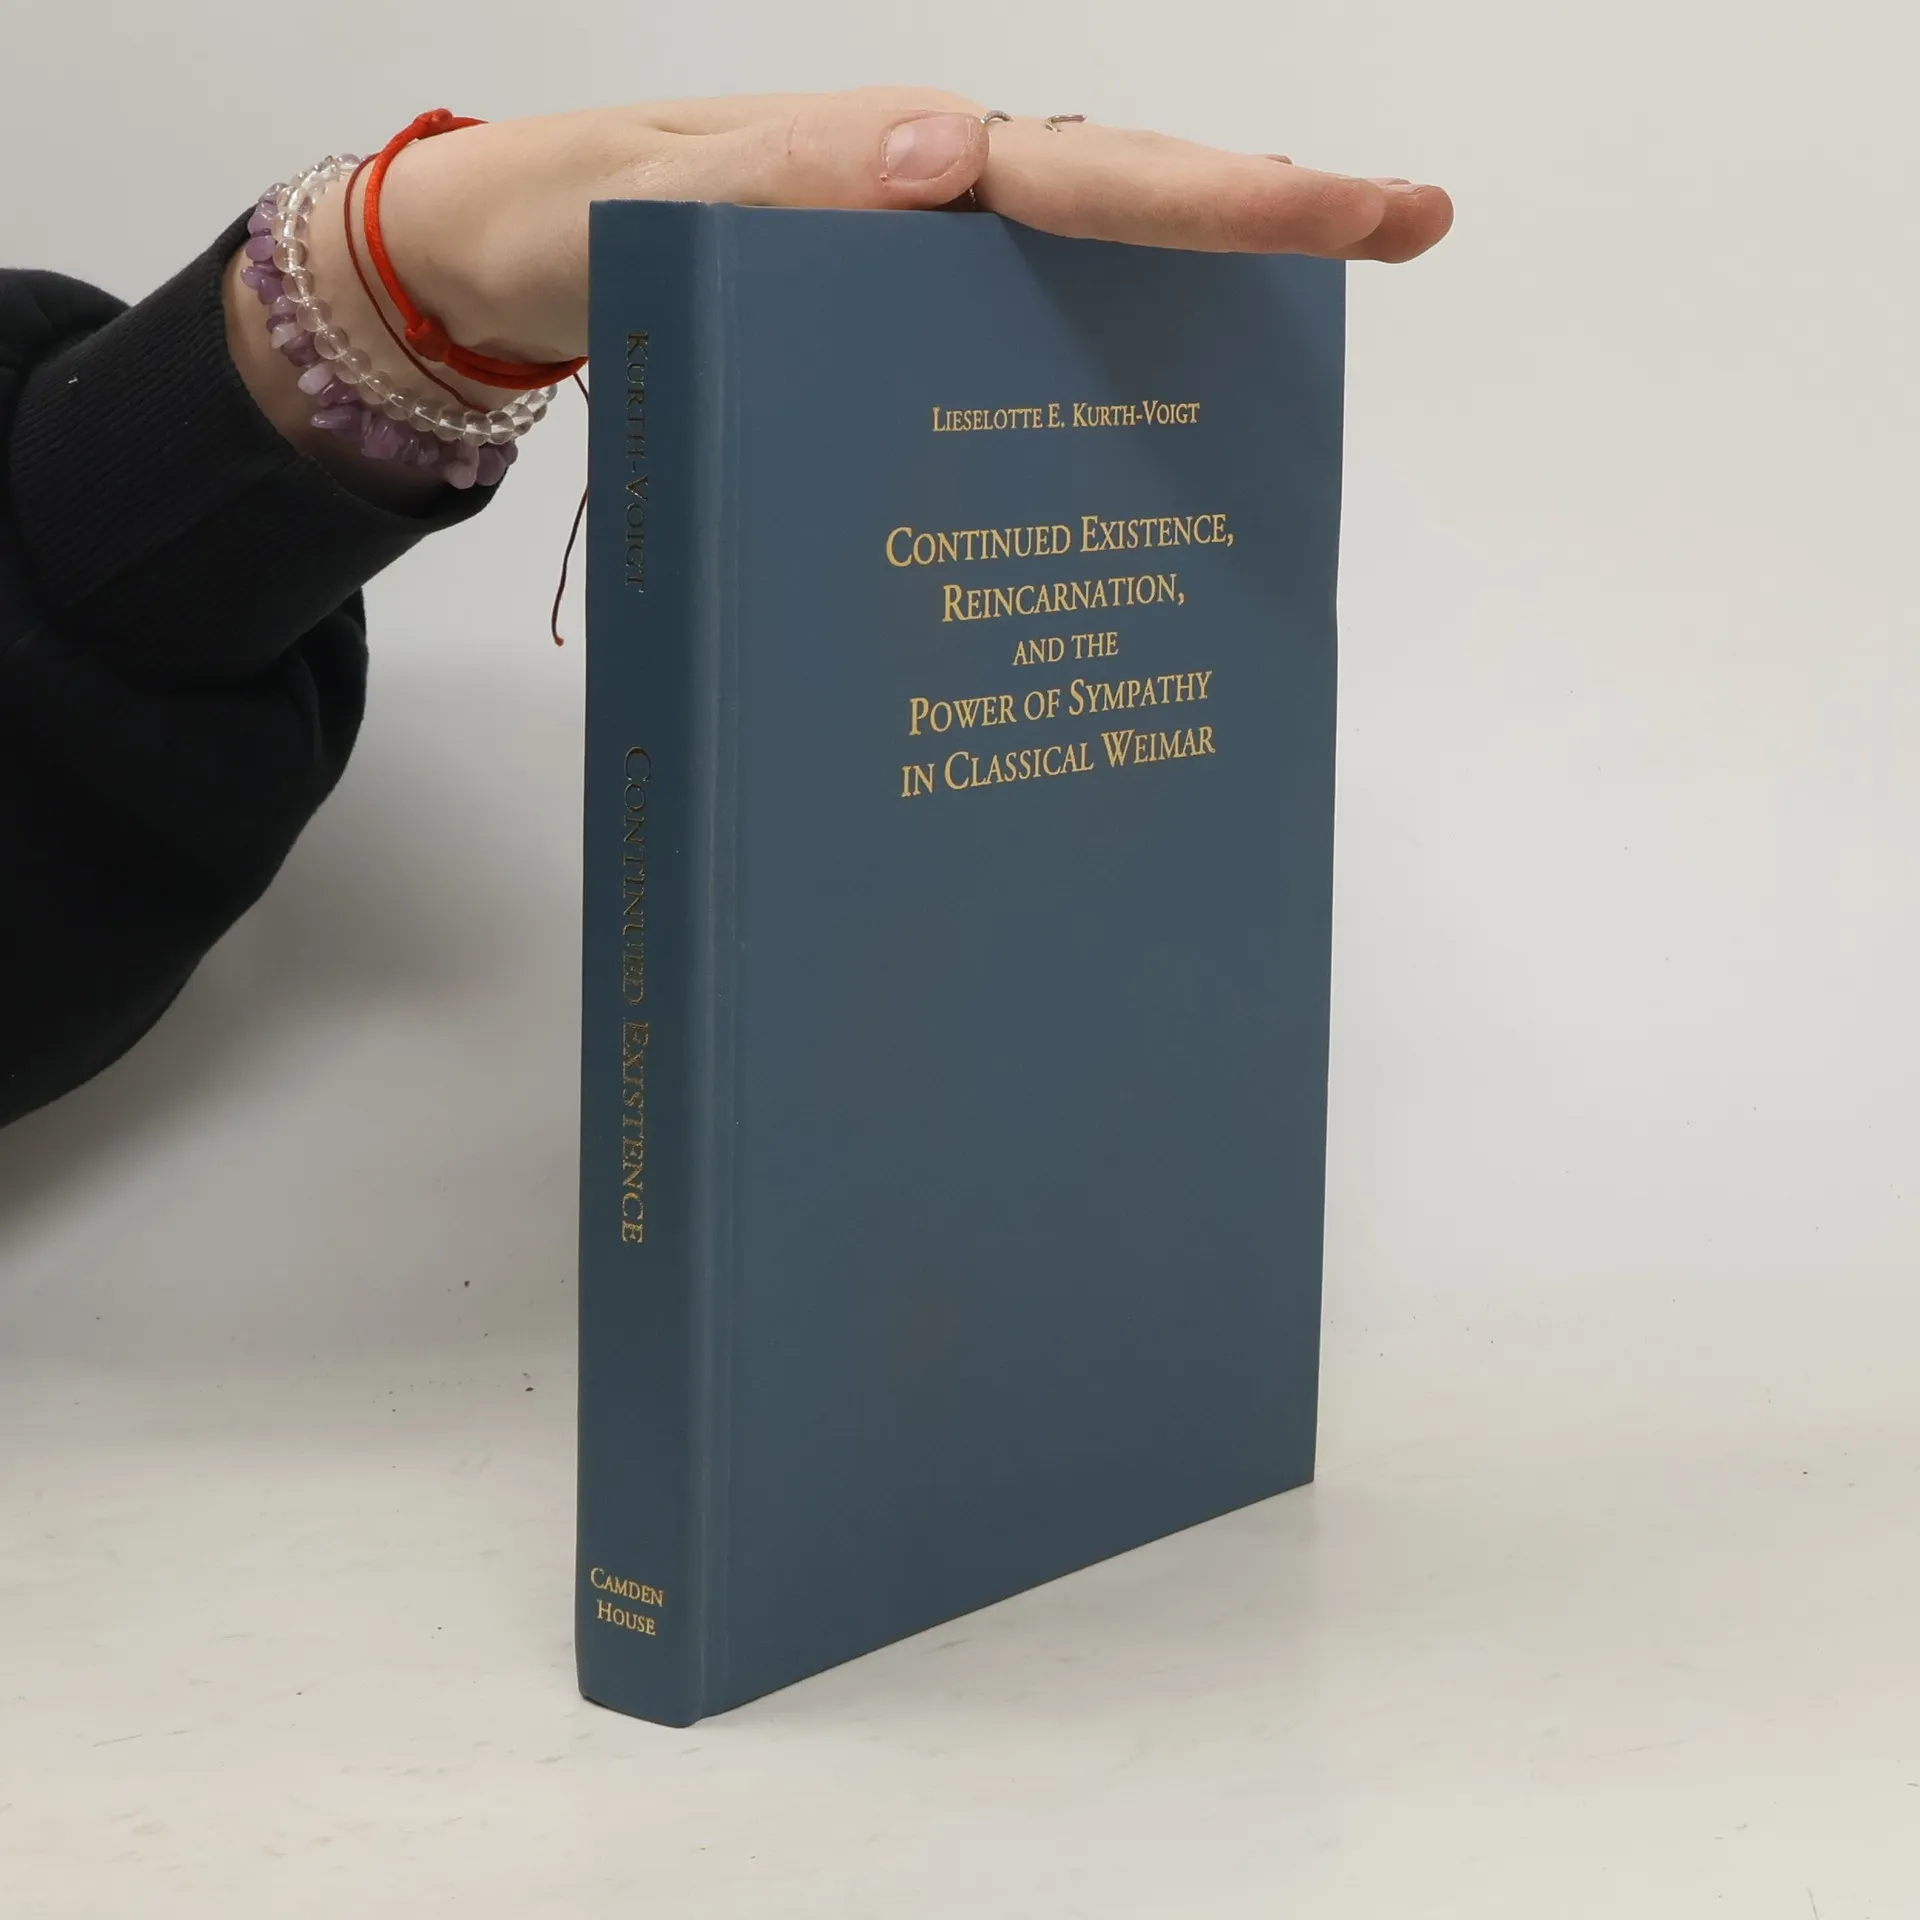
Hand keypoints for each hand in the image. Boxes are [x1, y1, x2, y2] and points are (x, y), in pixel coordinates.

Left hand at [227, 88, 1450, 500]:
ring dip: (1205, 298)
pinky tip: (1152, 427)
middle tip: (1412, 225)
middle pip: (1129, 211)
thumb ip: (796, 177)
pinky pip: (1018, 349)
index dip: (1226, 198)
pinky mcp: (902, 339)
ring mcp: (929, 278)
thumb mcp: (667, 197)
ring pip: (1092, 283)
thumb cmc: (584, 228)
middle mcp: (940, 215)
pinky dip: (1098, 372)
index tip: (1357, 208)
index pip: (1093, 179)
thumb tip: (958, 159)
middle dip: (1267, 223)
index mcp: (907, 169)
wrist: (519, 272)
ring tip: (1317, 322)